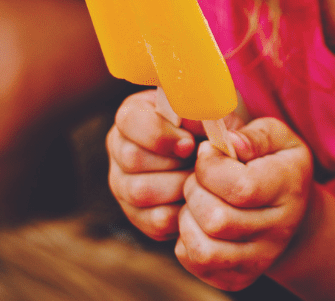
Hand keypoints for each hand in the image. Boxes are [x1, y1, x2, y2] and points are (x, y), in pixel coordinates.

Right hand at [106, 88, 199, 239]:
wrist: (215, 164)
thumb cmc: (208, 131)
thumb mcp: (207, 115)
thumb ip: (202, 114)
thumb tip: (203, 124)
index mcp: (131, 116)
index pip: (129, 120)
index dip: (160, 133)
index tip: (190, 143)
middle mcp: (119, 149)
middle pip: (132, 158)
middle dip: (173, 163)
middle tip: (199, 163)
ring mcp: (123, 185)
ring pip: (140, 192)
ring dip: (178, 187)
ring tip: (199, 180)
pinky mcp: (137, 216)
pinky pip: (155, 220)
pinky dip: (181, 212)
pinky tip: (195, 199)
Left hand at [175, 117, 313, 291]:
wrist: (291, 211)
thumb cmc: (275, 162)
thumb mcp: (275, 135)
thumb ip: (253, 134)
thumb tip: (229, 141)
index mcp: (287, 188)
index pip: (241, 188)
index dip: (210, 166)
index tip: (205, 150)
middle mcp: (278, 231)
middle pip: (216, 220)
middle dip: (194, 189)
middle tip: (198, 175)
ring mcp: (259, 259)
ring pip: (204, 250)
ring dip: (188, 218)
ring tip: (196, 198)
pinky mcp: (238, 277)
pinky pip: (198, 265)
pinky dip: (186, 240)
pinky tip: (196, 219)